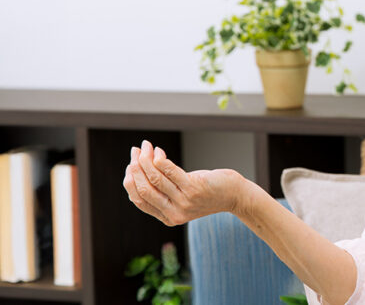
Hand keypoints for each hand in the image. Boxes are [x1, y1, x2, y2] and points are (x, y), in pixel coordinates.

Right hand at [122, 139, 248, 225]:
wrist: (234, 196)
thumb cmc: (206, 192)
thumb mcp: (181, 196)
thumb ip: (162, 190)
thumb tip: (136, 166)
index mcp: (167, 218)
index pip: (138, 199)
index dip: (130, 179)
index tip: (131, 164)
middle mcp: (174, 213)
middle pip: (143, 188)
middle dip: (135, 166)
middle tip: (136, 151)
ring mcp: (184, 202)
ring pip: (154, 177)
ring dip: (146, 158)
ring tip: (146, 146)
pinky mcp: (193, 188)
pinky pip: (168, 170)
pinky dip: (159, 158)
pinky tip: (158, 151)